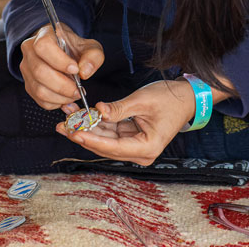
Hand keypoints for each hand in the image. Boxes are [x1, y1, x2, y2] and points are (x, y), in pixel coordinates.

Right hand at [20, 24, 103, 109]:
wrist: (61, 50)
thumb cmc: (73, 47)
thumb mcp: (88, 46)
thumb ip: (92, 56)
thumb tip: (84, 72)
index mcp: (43, 35)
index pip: (43, 46)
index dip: (59, 61)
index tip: (75, 70)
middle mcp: (30, 51)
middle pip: (39, 71)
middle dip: (62, 85)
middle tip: (78, 89)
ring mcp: (26, 69)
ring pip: (38, 89)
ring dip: (60, 97)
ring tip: (74, 94)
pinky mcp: (28, 84)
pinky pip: (39, 99)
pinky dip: (55, 103)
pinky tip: (66, 98)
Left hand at [56, 79, 195, 165]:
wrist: (186, 97)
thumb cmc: (170, 99)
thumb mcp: (142, 101)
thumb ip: (118, 109)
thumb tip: (98, 111)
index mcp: (146, 148)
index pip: (113, 147)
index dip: (92, 140)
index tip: (75, 132)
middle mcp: (139, 152)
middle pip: (105, 146)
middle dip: (83, 134)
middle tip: (63, 125)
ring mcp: (134, 145)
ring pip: (104, 139)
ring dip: (87, 128)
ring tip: (67, 117)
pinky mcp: (130, 137)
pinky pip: (110, 132)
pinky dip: (96, 123)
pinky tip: (81, 115)